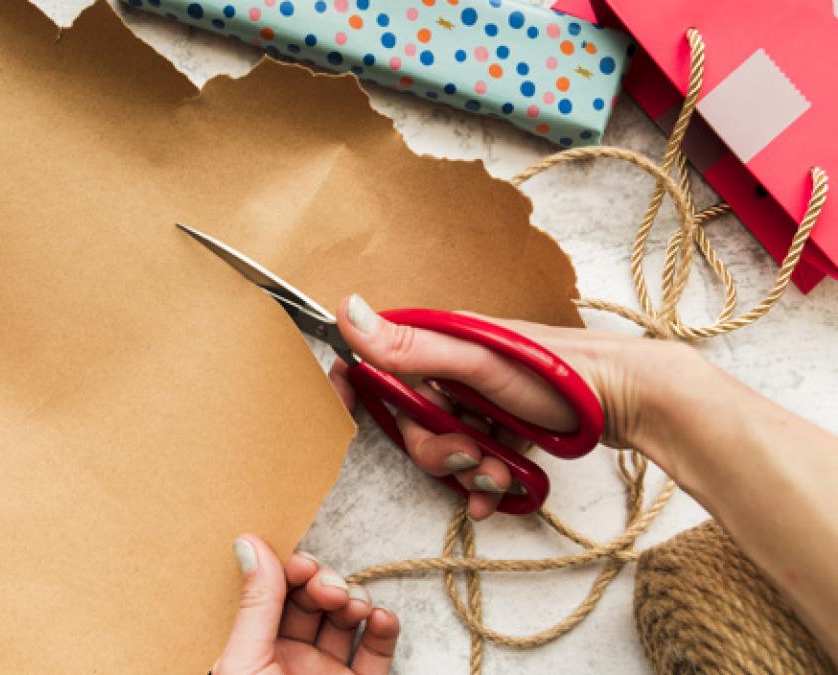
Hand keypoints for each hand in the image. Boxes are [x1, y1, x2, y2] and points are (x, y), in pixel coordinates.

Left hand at [213, 535, 398, 674]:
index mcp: (255, 649)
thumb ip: (256, 605)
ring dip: (355, 601)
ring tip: (355, 605)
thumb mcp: (246, 660)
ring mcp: (328, 673)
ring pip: (347, 620)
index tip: (302, 564)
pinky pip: (379, 652)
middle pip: (313, 602)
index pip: (275, 595)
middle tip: (330, 589)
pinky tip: (382, 617)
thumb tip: (249, 543)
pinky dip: (385, 630)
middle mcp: (292, 658)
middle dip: (325, 584)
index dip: (291, 574)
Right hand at [330, 293, 697, 519]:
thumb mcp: (477, 362)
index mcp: (444, 339)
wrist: (632, 400)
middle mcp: (459, 365)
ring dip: (466, 469)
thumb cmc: (560, 375)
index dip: (357, 382)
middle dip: (435, 447)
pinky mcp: (506, 423)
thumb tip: (347, 311)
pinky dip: (483, 480)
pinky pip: (476, 458)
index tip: (343, 403)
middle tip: (467, 455)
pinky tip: (499, 493)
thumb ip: (411, 346)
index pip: (379, 358)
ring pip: (446, 444)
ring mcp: (482, 396)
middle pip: (413, 418)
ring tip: (499, 475)